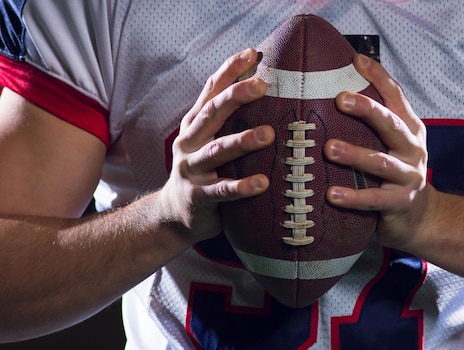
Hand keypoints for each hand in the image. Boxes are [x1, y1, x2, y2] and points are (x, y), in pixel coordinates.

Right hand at [160, 48, 274, 242]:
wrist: (175, 214)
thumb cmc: (203, 170)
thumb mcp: (209, 140)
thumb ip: (230, 120)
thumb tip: (265, 85)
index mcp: (195, 125)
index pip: (211, 91)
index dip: (229, 71)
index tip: (251, 53)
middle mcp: (190, 142)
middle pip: (212, 114)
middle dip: (236, 96)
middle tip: (263, 85)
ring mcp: (191, 169)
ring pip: (217, 151)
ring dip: (242, 141)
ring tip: (268, 134)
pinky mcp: (198, 197)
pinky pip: (221, 190)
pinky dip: (242, 186)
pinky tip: (262, 183)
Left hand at [325, 54, 429, 251]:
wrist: (421, 217)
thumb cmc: (395, 173)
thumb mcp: (391, 144)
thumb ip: (372, 123)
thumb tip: (332, 91)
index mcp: (409, 129)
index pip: (395, 96)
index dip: (378, 76)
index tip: (355, 59)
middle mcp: (412, 149)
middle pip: (390, 123)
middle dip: (367, 109)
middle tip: (340, 98)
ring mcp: (408, 177)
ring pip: (381, 163)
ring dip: (355, 155)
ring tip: (328, 149)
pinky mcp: (400, 203)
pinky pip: (374, 200)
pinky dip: (353, 197)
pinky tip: (331, 195)